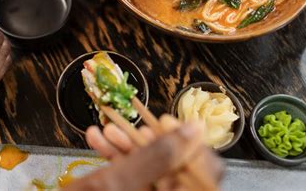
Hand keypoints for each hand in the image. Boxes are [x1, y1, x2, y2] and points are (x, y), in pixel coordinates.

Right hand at [83, 115, 223, 190]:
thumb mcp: (114, 184)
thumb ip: (156, 156)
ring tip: (107, 131)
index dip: (187, 142)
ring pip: (152, 171)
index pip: (205, 172)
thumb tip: (195, 129)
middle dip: (147, 142)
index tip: (164, 122)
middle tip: (129, 127)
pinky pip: (136, 180)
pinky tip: (100, 142)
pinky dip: (118, 161)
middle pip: (175, 169)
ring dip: (128, 147)